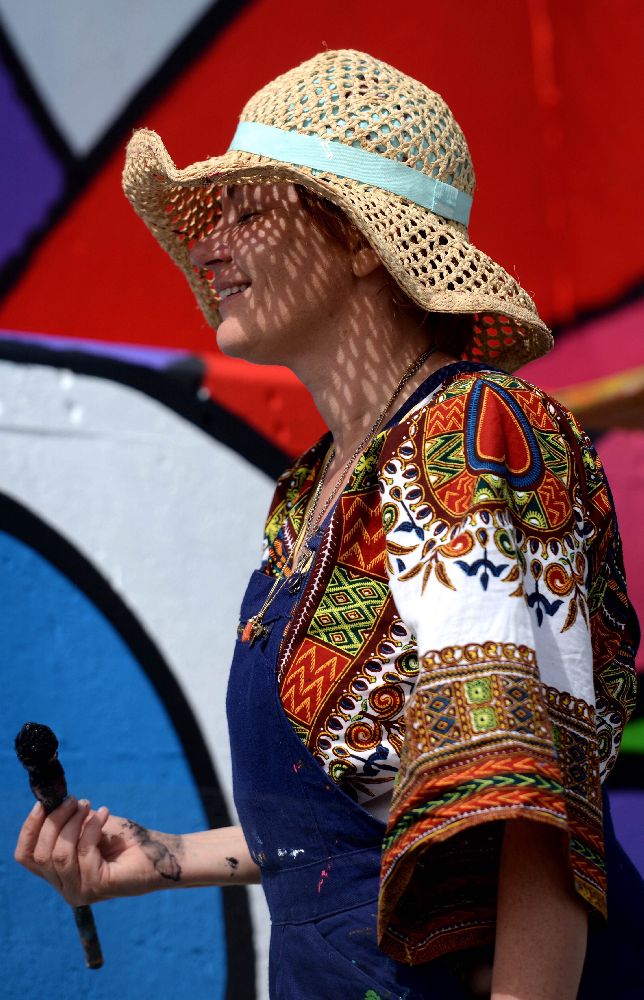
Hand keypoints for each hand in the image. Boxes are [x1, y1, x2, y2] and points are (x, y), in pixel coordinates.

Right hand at [14, 797, 180, 905]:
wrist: (159, 852)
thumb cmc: (125, 839)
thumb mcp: (89, 826)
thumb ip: (67, 822)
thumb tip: (47, 804)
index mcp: (57, 874)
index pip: (25, 857)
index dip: (29, 828)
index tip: (42, 803)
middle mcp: (64, 888)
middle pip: (41, 854)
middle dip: (55, 820)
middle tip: (75, 800)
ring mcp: (80, 891)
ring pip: (60, 854)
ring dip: (74, 822)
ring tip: (90, 806)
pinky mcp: (98, 887)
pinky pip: (84, 852)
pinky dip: (93, 828)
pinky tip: (105, 814)